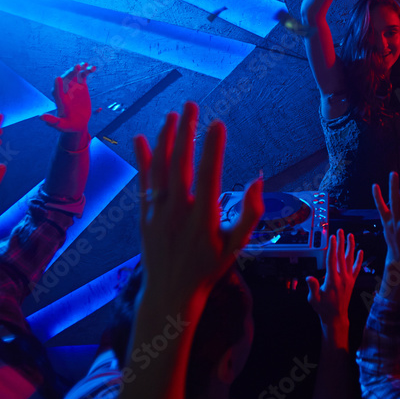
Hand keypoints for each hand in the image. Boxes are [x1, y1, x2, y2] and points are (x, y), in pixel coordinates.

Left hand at [41, 62, 95, 133]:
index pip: (56, 91)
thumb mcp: (60, 125)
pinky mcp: (81, 85)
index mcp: (58, 99)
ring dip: (79, 69)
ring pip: (75, 75)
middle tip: (76, 68)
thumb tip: (41, 116)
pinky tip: (92, 68)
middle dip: (70, 73)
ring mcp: (73, 86)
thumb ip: (52, 121)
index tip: (58, 78)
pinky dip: (87, 71)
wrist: (78, 123)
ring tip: (84, 65)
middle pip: (66, 79)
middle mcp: (64, 90)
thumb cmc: (67, 125)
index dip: (57, 85)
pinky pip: (83, 76)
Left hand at [133, 102, 263, 304]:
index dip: (213, 149)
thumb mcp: (236, 246)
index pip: (209, 176)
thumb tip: (258, 181)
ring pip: (159, 170)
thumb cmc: (209, 267)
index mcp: (203, 220)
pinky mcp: (144, 216)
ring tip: (172, 115)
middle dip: (185, 133)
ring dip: (165, 140)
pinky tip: (141, 138)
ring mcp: (157, 214)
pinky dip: (142, 160)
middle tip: (191, 105)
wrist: (171, 293)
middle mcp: (177, 214)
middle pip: (180, 165)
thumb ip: (250, 214)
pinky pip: (142, 183)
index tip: (218, 123)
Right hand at [306, 229, 363, 336]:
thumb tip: (309, 278)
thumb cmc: (323, 308)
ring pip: (350, 260)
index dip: (332, 247)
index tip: (332, 237)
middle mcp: (342, 278)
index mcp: (332, 280)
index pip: (332, 260)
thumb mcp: (314, 299)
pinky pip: (356, 269)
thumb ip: (313, 287)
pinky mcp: (352, 282)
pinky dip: (359, 260)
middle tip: (340, 231)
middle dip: (341, 242)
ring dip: (350, 247)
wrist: (336, 317)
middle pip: (341, 256)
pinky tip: (361, 251)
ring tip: (351, 236)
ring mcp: (348, 279)